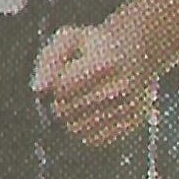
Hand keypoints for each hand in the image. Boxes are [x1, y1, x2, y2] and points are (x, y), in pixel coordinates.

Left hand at [33, 10, 165, 151]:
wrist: (139, 50)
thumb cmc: (96, 45)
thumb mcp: (70, 39)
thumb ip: (50, 60)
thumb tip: (39, 91)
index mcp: (105, 63)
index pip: (62, 89)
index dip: (57, 84)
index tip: (65, 75)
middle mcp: (121, 86)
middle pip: (66, 110)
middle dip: (60, 102)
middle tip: (71, 90)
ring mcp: (129, 106)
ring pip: (77, 128)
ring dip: (71, 118)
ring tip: (81, 101)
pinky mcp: (133, 122)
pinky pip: (95, 139)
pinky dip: (86, 130)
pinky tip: (91, 115)